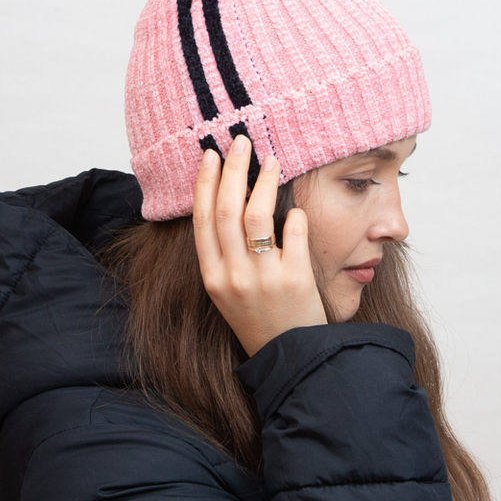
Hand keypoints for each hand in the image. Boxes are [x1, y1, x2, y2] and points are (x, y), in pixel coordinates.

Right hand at [193, 135, 326, 356]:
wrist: (290, 358)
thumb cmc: (260, 318)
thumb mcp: (228, 290)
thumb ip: (224, 254)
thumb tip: (226, 202)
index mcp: (212, 277)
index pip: (202, 219)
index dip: (204, 183)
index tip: (210, 155)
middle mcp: (233, 276)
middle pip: (227, 209)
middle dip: (233, 169)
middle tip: (241, 143)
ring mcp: (263, 278)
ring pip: (257, 214)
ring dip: (263, 180)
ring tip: (272, 160)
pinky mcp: (295, 278)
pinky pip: (294, 231)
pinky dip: (296, 214)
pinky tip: (298, 209)